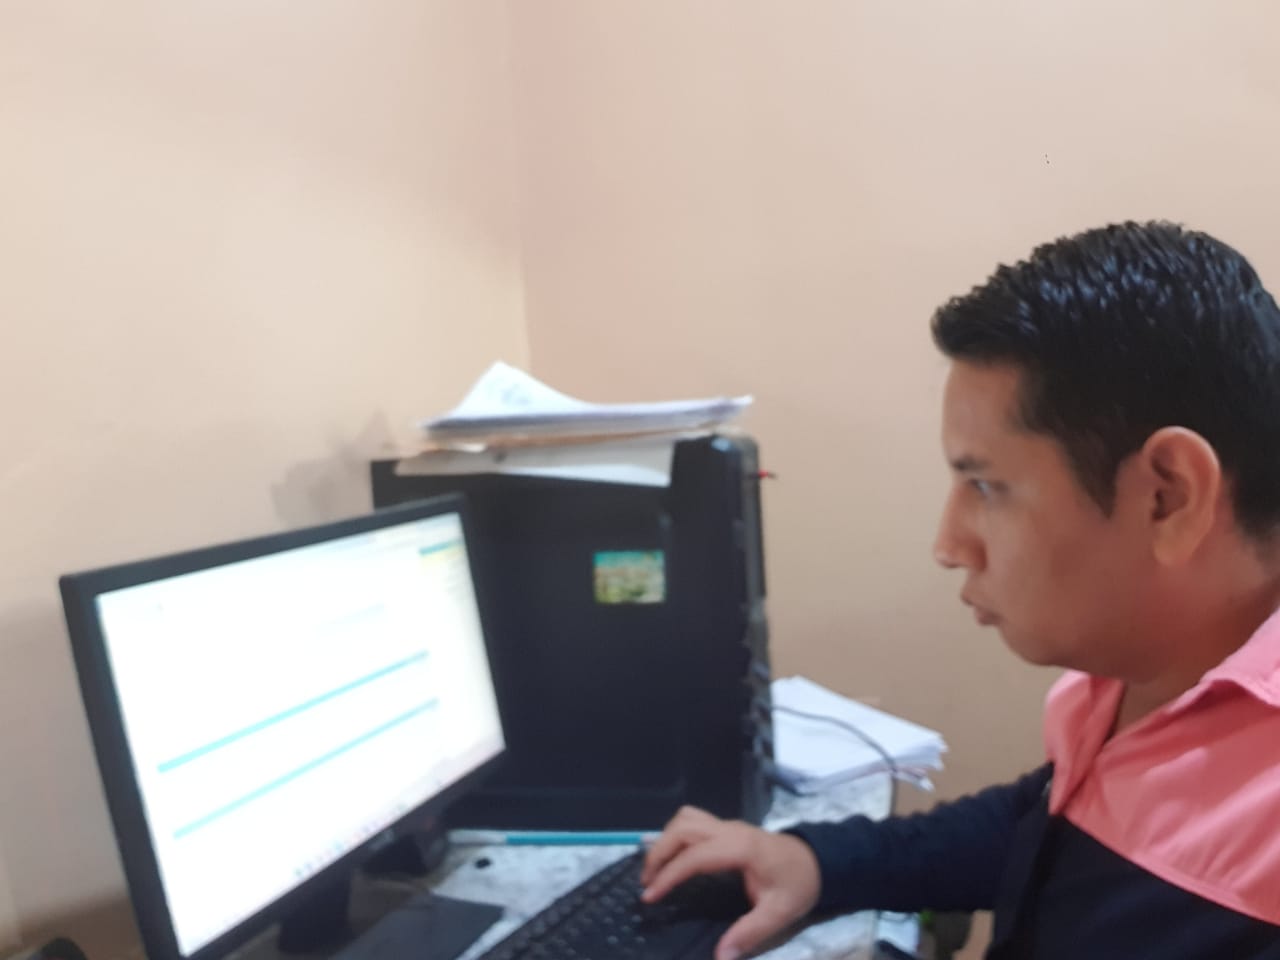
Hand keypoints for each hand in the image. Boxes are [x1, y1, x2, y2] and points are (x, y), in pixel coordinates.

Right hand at [640, 806, 821, 959]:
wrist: (816, 861)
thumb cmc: (798, 884)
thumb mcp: (780, 913)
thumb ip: (749, 933)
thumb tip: (721, 956)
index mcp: (741, 848)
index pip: (695, 856)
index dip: (669, 874)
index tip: (650, 896)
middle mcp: (730, 829)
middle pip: (683, 829)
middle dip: (658, 854)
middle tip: (646, 885)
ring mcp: (728, 825)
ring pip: (685, 819)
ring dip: (665, 841)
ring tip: (655, 872)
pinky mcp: (726, 828)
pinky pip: (692, 822)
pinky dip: (675, 836)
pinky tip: (672, 859)